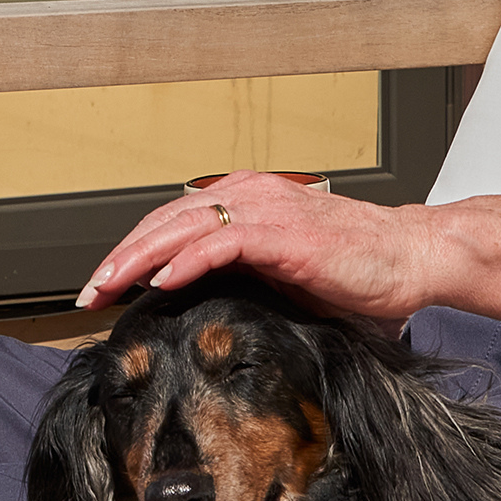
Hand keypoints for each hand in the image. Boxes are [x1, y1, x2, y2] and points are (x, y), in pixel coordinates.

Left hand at [75, 172, 450, 322]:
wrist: (410, 258)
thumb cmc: (354, 270)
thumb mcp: (281, 273)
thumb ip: (239, 275)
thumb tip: (193, 305)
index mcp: (246, 200)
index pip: (172, 221)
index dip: (133, 251)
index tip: (106, 286)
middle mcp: (250, 196)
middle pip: (166, 221)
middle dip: (121, 257)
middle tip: (90, 292)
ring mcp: (267, 211)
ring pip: (184, 227)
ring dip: (140, 259)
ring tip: (109, 287)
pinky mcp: (284, 234)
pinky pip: (223, 242)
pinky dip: (188, 261)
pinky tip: (162, 283)